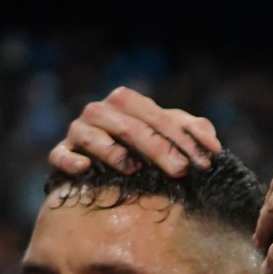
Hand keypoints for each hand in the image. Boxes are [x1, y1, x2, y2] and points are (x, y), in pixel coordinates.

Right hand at [47, 87, 220, 178]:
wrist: (99, 170)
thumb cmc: (141, 149)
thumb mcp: (169, 137)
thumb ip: (190, 133)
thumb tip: (212, 143)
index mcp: (126, 102)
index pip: (156, 116)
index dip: (182, 138)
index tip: (205, 161)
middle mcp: (100, 111)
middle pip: (128, 126)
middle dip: (157, 148)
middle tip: (180, 171)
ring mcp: (79, 131)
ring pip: (92, 135)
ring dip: (113, 151)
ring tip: (134, 168)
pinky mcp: (61, 153)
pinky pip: (60, 154)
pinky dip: (71, 160)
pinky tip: (85, 168)